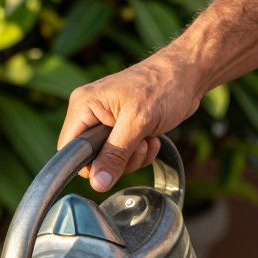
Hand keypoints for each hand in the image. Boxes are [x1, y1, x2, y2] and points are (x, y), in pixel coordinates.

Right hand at [58, 50, 204, 191]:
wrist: (188, 74)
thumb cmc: (163, 86)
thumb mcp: (137, 123)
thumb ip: (115, 154)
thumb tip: (97, 183)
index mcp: (83, 105)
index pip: (69, 149)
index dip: (89, 163)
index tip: (114, 160)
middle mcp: (90, 113)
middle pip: (92, 158)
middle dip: (119, 159)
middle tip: (138, 144)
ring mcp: (106, 121)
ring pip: (110, 160)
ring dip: (133, 157)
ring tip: (147, 137)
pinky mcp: (122, 128)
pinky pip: (124, 155)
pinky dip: (140, 152)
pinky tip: (152, 137)